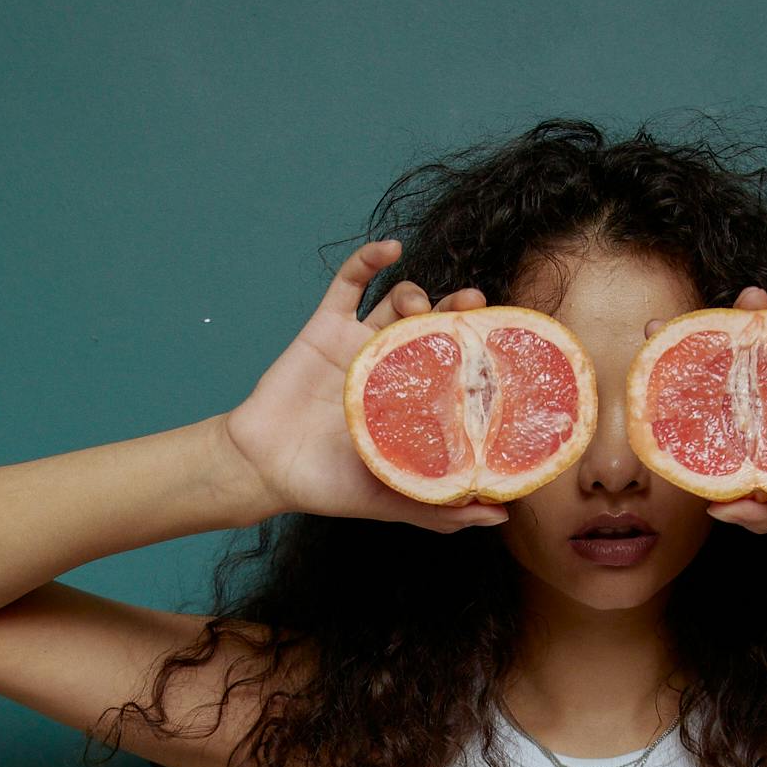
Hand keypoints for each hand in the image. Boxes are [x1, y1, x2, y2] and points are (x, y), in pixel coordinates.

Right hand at [222, 242, 509, 531]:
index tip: (502, 338)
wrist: (264, 470)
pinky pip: (349, 283)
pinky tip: (391, 249)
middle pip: (435, 324)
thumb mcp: (393, 501)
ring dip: (416, 291)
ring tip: (418, 304)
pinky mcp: (325, 326)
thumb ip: (442, 509)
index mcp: (413, 400)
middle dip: (457, 308)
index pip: (458, 364)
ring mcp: (359, 344)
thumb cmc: (328, 488)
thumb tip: (500, 517)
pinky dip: (370, 260)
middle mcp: (392, 366)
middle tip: (473, 304)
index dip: (481, 347)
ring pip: (397, 300)